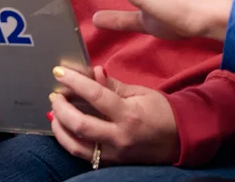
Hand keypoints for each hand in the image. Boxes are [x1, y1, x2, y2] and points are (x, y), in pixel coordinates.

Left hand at [49, 65, 178, 165]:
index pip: (95, 96)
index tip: (59, 72)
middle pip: (79, 125)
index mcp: (129, 114)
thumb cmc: (161, 111)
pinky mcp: (110, 162)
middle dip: (61, 108)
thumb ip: (113, 85)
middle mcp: (119, 136)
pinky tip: (63, 128)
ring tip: (54, 112)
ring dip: (59, 127)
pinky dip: (69, 140)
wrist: (180, 140)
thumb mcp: (140, 93)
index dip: (75, 82)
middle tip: (55, 94)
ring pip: (75, 145)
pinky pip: (83, 154)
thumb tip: (93, 72)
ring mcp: (113, 153)